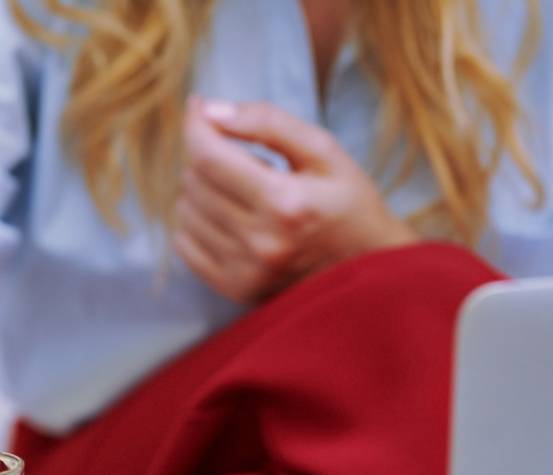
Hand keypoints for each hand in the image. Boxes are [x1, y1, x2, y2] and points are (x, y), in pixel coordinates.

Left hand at [174, 97, 417, 302]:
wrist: (368, 268)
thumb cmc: (348, 203)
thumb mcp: (324, 151)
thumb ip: (268, 122)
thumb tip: (210, 110)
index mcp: (284, 202)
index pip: (209, 157)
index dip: (195, 126)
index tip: (197, 107)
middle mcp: (260, 241)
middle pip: (194, 181)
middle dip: (208, 156)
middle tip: (241, 155)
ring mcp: (244, 271)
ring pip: (185, 211)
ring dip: (202, 189)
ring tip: (242, 189)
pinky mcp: (233, 289)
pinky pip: (184, 244)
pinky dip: (196, 222)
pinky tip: (227, 215)